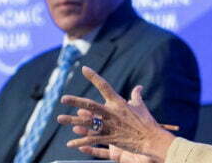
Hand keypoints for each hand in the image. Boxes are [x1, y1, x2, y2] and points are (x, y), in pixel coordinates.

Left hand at [57, 66, 174, 160]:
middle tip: (63, 98)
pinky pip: (92, 140)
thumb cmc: (146, 122)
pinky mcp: (109, 139)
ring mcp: (109, 126)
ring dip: (72, 121)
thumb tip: (139, 87)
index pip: (104, 86)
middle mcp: (112, 113)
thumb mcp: (141, 106)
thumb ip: (137, 96)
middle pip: (90, 105)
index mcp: (118, 103)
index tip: (84, 69)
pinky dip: (81, 141)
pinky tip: (70, 143)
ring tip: (60, 119)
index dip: (94, 76)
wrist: (151, 139)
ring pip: (87, 123)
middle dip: (76, 101)